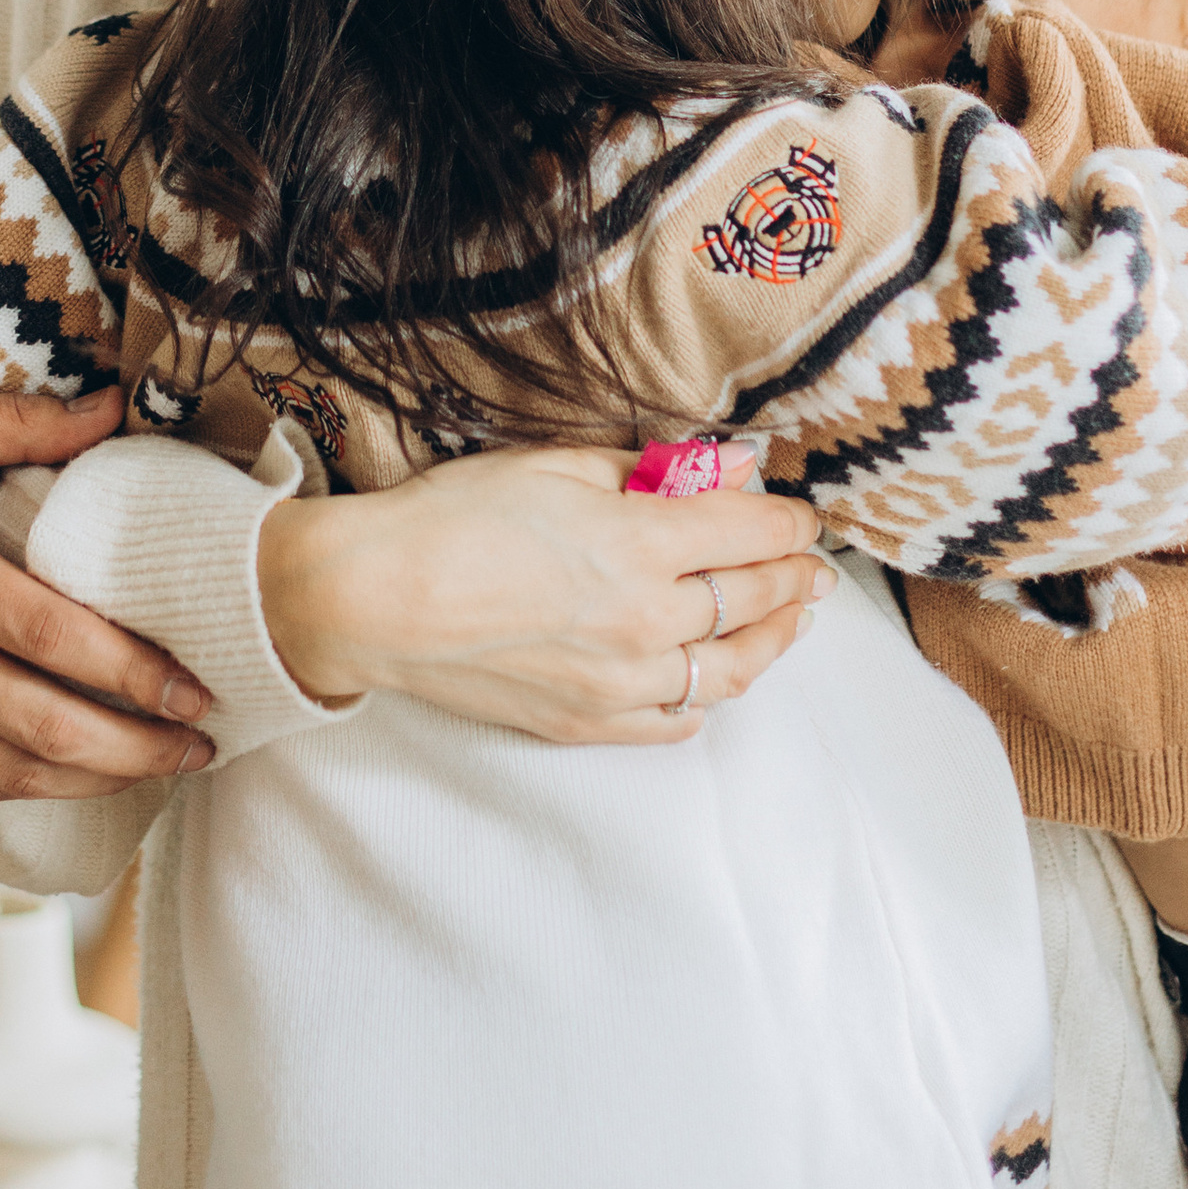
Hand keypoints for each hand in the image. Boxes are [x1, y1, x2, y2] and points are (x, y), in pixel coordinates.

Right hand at [0, 390, 215, 802]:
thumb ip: (20, 422)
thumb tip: (116, 406)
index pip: (56, 638)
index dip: (137, 672)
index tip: (196, 686)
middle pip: (47, 725)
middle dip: (139, 746)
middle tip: (202, 743)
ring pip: (11, 771)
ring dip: (96, 780)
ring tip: (157, 768)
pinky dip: (27, 786)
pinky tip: (72, 773)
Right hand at [256, 444, 835, 745]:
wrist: (373, 599)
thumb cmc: (452, 518)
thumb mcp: (553, 465)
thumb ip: (646, 471)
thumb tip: (720, 470)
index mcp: (640, 542)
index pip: (752, 531)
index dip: (790, 521)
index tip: (803, 517)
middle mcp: (645, 619)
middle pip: (753, 600)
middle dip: (795, 579)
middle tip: (814, 570)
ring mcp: (619, 681)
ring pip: (730, 670)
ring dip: (773, 642)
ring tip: (789, 623)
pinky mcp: (587, 723)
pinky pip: (673, 719)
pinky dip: (705, 698)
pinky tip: (713, 678)